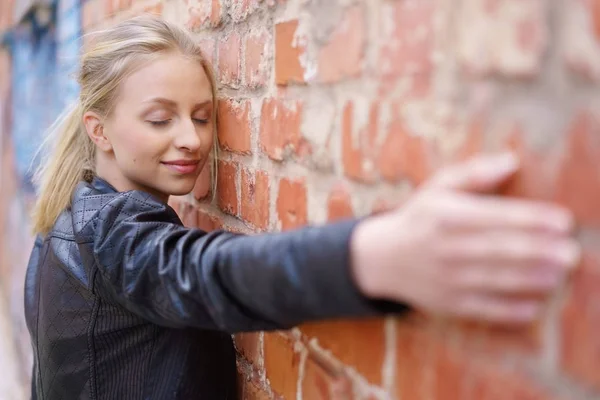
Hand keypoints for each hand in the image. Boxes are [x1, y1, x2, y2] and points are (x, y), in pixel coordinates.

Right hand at [351, 152, 580, 324]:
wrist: (382, 258)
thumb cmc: (419, 218)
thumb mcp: (437, 188)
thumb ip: (474, 174)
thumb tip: (512, 160)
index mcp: (446, 215)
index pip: (494, 216)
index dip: (530, 219)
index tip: (562, 220)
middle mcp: (446, 247)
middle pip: (499, 250)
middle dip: (538, 251)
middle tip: (571, 252)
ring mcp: (446, 278)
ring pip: (495, 279)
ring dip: (530, 278)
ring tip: (559, 274)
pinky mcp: (447, 303)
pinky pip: (482, 308)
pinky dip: (507, 310)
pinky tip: (533, 306)